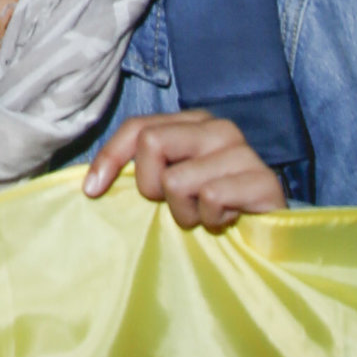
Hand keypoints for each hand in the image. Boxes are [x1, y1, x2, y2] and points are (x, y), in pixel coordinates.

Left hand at [86, 111, 287, 229]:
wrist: (266, 235)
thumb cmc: (210, 209)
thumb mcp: (170, 185)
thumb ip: (140, 171)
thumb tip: (89, 182)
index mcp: (192, 122)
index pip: (138, 128)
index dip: (109, 158)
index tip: (93, 191)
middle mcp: (217, 128)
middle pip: (152, 144)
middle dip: (151, 187)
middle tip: (173, 204)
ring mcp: (242, 151)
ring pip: (177, 180)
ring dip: (185, 212)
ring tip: (205, 215)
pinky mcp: (263, 179)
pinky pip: (211, 199)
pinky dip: (211, 220)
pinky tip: (227, 219)